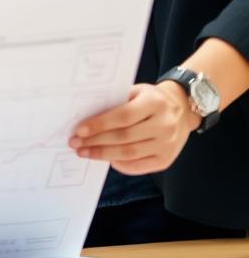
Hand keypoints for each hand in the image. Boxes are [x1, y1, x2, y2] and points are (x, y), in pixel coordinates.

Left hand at [69, 82, 199, 174]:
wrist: (182, 109)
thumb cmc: (150, 98)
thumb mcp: (137, 91)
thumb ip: (116, 101)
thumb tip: (85, 115)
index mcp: (155, 103)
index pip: (123, 116)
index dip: (99, 124)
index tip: (79, 129)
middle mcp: (164, 125)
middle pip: (124, 137)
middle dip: (95, 141)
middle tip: (75, 143)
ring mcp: (167, 145)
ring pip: (129, 153)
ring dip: (103, 154)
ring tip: (84, 152)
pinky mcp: (166, 160)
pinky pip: (139, 166)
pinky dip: (120, 165)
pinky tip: (106, 159)